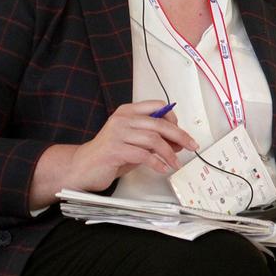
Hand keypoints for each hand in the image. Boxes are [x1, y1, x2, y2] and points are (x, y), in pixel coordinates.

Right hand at [69, 100, 198, 191]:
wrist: (83, 167)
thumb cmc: (110, 155)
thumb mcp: (136, 144)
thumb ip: (155, 141)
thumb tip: (180, 142)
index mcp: (128, 111)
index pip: (157, 106)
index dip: (173, 118)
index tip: (181, 132)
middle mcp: (122, 119)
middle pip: (159, 123)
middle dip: (180, 136)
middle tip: (192, 146)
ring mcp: (117, 133)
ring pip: (153, 139)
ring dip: (169, 153)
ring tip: (175, 163)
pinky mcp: (114, 149)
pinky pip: (143, 155)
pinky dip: (157, 163)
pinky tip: (162, 168)